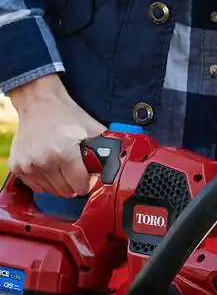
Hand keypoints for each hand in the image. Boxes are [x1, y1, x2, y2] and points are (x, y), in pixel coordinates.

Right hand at [7, 74, 106, 196]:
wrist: (39, 103)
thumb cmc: (67, 115)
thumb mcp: (93, 130)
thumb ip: (108, 148)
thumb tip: (120, 163)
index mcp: (64, 154)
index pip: (81, 186)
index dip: (88, 182)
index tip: (89, 175)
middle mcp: (44, 161)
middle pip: (67, 191)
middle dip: (75, 184)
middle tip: (77, 171)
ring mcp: (28, 165)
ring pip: (51, 191)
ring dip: (60, 183)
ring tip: (63, 166)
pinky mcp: (17, 166)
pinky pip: (35, 186)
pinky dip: (44, 181)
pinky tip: (49, 167)